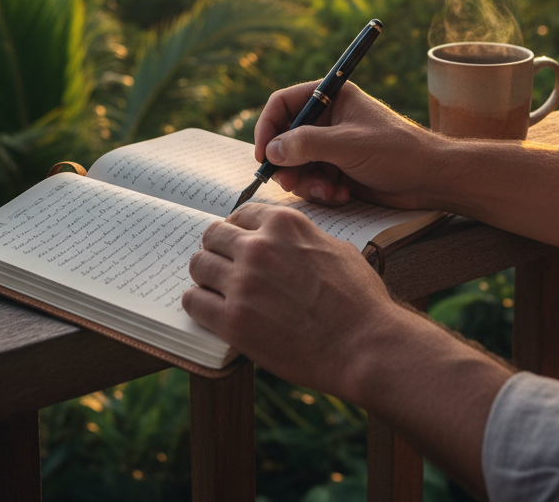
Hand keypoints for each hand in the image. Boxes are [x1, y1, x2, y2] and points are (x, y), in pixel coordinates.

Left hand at [183, 202, 512, 495]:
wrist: (364, 345)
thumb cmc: (359, 299)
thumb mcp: (335, 248)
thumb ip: (301, 238)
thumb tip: (285, 241)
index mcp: (284, 224)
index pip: (241, 213)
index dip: (238, 230)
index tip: (237, 243)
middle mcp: (258, 246)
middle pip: (213, 235)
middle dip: (218, 249)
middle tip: (224, 267)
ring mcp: (243, 283)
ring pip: (198, 265)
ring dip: (206, 276)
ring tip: (217, 290)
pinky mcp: (233, 320)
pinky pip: (194, 302)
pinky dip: (198, 304)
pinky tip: (211, 311)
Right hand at [253, 81, 437, 209]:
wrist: (431, 179)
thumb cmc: (397, 152)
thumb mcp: (348, 144)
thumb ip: (306, 144)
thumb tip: (271, 150)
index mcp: (332, 98)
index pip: (284, 103)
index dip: (268, 127)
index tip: (263, 154)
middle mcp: (329, 119)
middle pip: (286, 137)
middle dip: (286, 163)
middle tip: (290, 183)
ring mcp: (333, 146)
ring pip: (297, 163)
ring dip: (306, 182)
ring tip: (328, 191)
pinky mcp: (339, 169)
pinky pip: (313, 180)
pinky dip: (321, 191)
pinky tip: (341, 196)